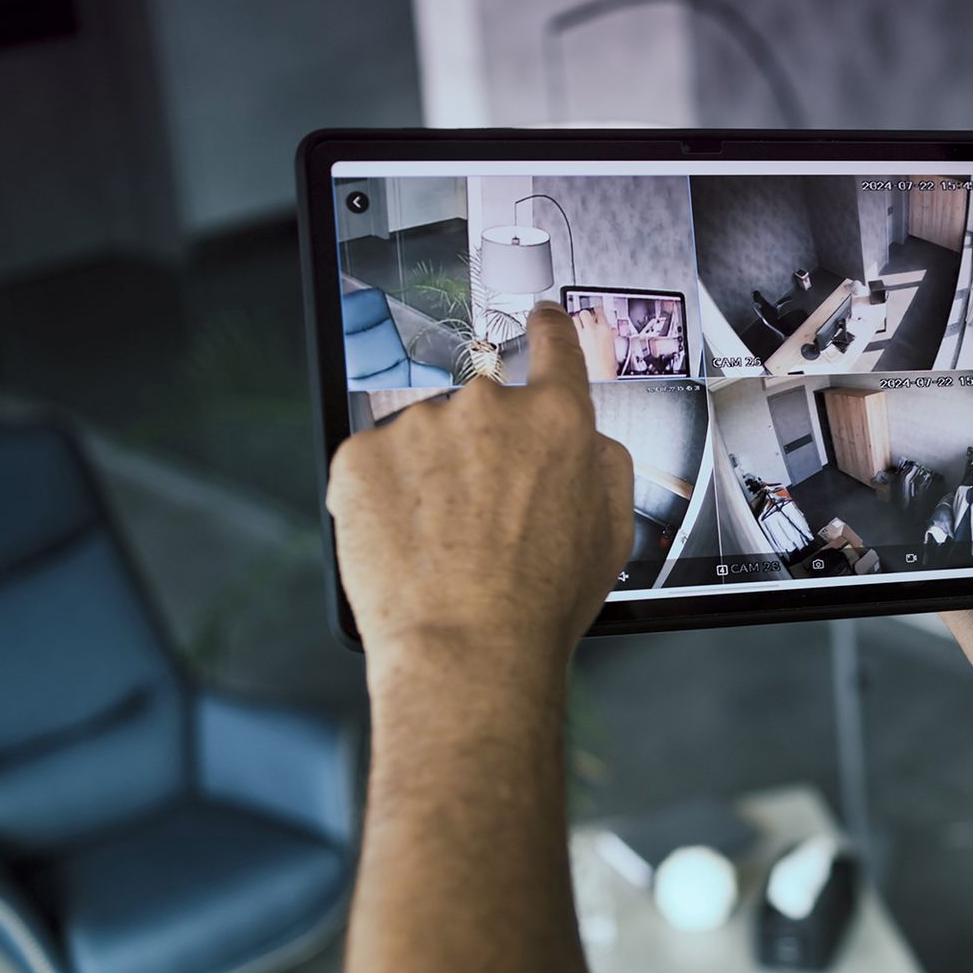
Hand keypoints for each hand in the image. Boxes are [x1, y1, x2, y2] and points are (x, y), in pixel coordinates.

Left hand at [327, 303, 635, 665]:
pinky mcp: (360, 456)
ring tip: (444, 545)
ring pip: (424, 441)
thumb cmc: (539, 605)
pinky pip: (373, 466)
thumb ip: (602, 464)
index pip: (554, 346)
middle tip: (484, 519)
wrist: (467, 649)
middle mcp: (487, 407)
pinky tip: (407, 544)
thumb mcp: (612, 532)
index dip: (548, 331)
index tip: (539, 323)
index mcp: (556, 420)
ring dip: (430, 478)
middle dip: (481, 453)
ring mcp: (419, 427)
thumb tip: (582, 439)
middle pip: (482, 410)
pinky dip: (384, 499)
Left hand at [572, 307, 619, 380]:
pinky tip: (569, 336)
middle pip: (584, 313)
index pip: (599, 311)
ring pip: (573, 319)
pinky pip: (567, 331)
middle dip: (583, 316)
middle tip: (584, 320)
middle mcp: (591, 330)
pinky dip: (568, 332)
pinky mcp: (570, 342)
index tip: (595, 312)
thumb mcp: (613, 347)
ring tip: (576, 328)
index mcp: (604, 330)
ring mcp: (579, 336)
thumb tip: (608, 332)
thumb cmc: (607, 368)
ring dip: (574, 322)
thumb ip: (609, 336)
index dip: (596, 311)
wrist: (600, 378)